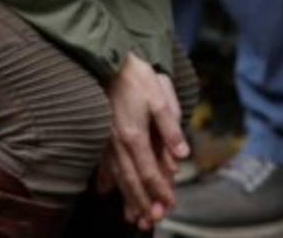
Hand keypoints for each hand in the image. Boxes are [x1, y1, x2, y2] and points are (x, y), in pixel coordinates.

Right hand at [105, 54, 189, 228]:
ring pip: (117, 177)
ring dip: (126, 198)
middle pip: (132, 181)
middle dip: (143, 203)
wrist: (108, 61)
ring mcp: (106, 141)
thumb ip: (170, 128)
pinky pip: (103, 164)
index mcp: (135, 135)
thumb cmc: (137, 77)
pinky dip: (106, 180)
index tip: (169, 206)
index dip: (160, 191)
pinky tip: (105, 192)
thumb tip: (181, 156)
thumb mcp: (160, 97)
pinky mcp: (100, 136)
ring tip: (132, 218)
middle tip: (151, 223)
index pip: (150, 171)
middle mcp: (118, 143)